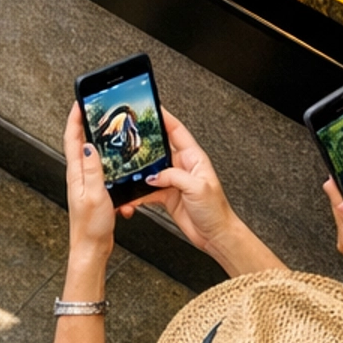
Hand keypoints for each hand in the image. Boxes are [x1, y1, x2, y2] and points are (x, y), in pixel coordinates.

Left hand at [62, 103, 114, 268]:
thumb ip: (92, 169)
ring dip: (100, 142)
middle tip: (96, 109)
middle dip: (86, 124)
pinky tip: (120, 168)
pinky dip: (111, 166)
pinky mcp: (96, 192)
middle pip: (79, 143)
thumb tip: (87, 145)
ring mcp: (87, 184)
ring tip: (110, 131)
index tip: (80, 101)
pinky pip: (103, 172)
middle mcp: (79, 176)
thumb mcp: (94, 194)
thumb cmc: (91, 227)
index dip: (74, 118)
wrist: (92, 249)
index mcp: (76, 174)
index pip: (71, 138)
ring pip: (92, 156)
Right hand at [119, 109, 235, 258]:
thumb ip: (174, 177)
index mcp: (194, 158)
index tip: (152, 107)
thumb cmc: (215, 211)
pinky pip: (147, 189)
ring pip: (150, 169)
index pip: (177, 131)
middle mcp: (183, 167)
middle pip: (160, 148)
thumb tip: (154, 175)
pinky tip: (132, 193)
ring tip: (126, 168)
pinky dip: (138, 191)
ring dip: (139, 171)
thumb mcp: (197, 188)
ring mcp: (174, 181)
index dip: (165, 118)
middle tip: (130, 136)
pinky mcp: (167, 195)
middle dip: (145, 142)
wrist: (215, 235)